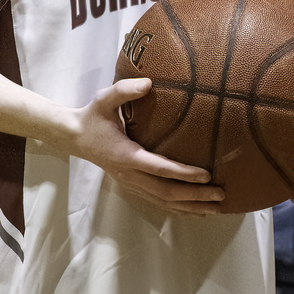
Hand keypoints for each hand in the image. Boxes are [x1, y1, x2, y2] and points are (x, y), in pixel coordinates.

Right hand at [66, 78, 225, 213]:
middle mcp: (129, 175)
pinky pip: (157, 202)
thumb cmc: (93, 117)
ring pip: (163, 202)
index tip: (207, 175)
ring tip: (215, 207)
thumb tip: (149, 83)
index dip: (183, 173)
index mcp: (126, 155)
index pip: (159, 168)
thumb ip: (124, 90)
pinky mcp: (132, 186)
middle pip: (166, 192)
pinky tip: (195, 210)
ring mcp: (130, 184)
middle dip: (195, 195)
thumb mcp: (104, 99)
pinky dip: (178, 208)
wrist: (73, 137)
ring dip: (190, 206)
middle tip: (221, 194)